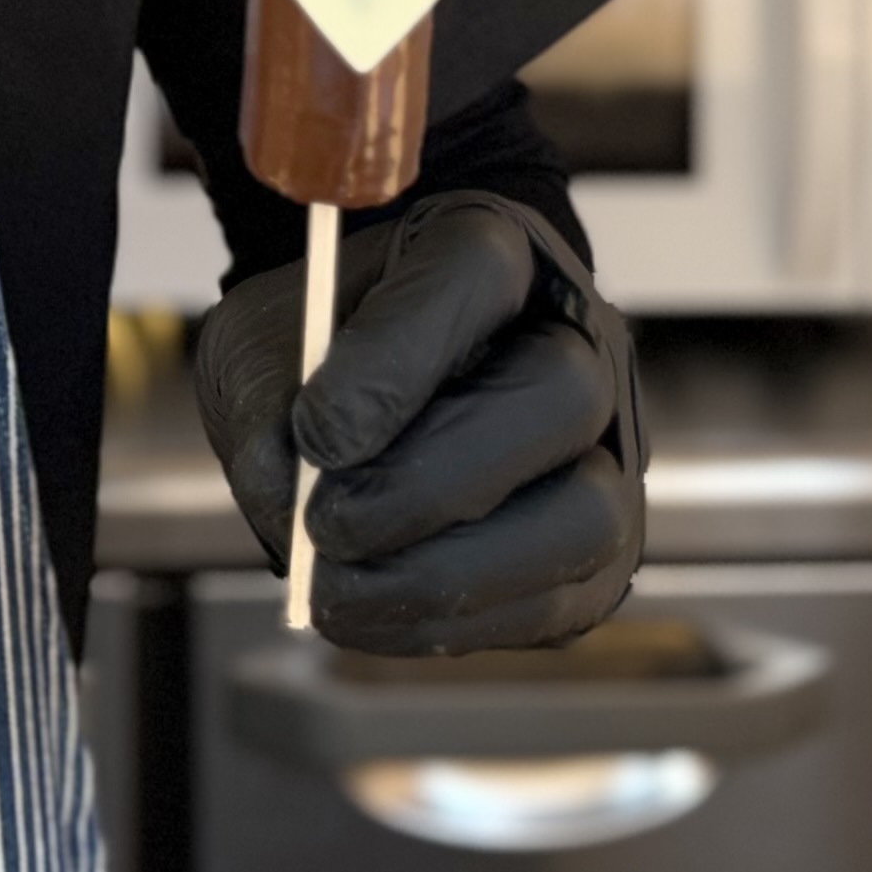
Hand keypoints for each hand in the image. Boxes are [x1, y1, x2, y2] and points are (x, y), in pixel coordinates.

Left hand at [193, 190, 645, 655]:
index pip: (474, 273)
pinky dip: (447, 622)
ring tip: (336, 582)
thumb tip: (288, 487)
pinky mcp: (595, 556)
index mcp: (491, 248)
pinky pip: (552, 604)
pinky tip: (366, 608)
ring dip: (447, 570)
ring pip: (584, 514)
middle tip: (323, 523)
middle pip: (559, 394)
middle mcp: (576, 340)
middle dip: (429, 479)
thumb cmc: (322, 355)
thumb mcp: (265, 342)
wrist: (366, 398)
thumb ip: (267, 398)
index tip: (314, 434)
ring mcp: (606, 451)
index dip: (395, 358)